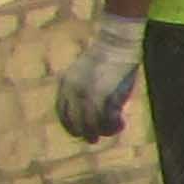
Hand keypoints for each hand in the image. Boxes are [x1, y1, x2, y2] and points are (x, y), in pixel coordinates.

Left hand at [55, 14, 143, 142]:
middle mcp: (73, 92)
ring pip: (90, 125)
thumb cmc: (107, 55)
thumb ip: (85, 88)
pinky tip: (122, 122)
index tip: (80, 132)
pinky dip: (113, 125)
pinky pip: (107, 120)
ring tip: (112, 131)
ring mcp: (87, 96)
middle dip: (84, 133)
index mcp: (65, 85)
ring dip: (101, 132)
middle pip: (74, 122)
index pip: (62, 112)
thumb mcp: (88, 72)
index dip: (71, 125)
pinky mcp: (103, 98)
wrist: (117, 43)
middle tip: (93, 139)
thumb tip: (91, 105)